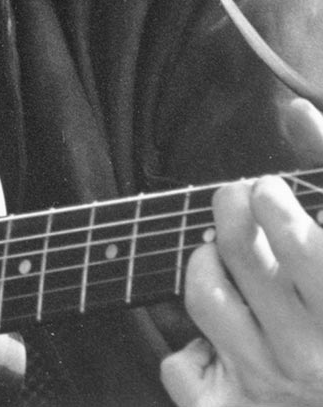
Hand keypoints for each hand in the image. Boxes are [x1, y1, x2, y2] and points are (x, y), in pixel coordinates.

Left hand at [161, 100, 322, 405]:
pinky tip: (220, 342)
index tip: (267, 190)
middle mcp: (311, 355)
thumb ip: (321, 173)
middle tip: (237, 201)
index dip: (277, 209)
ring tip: (223, 260)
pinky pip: (179, 365)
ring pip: (202, 299)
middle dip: (230, 214)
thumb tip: (297, 108)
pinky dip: (191, 349)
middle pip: (240, 257)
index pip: (307, 248)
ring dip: (205, 267)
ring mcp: (268, 386)